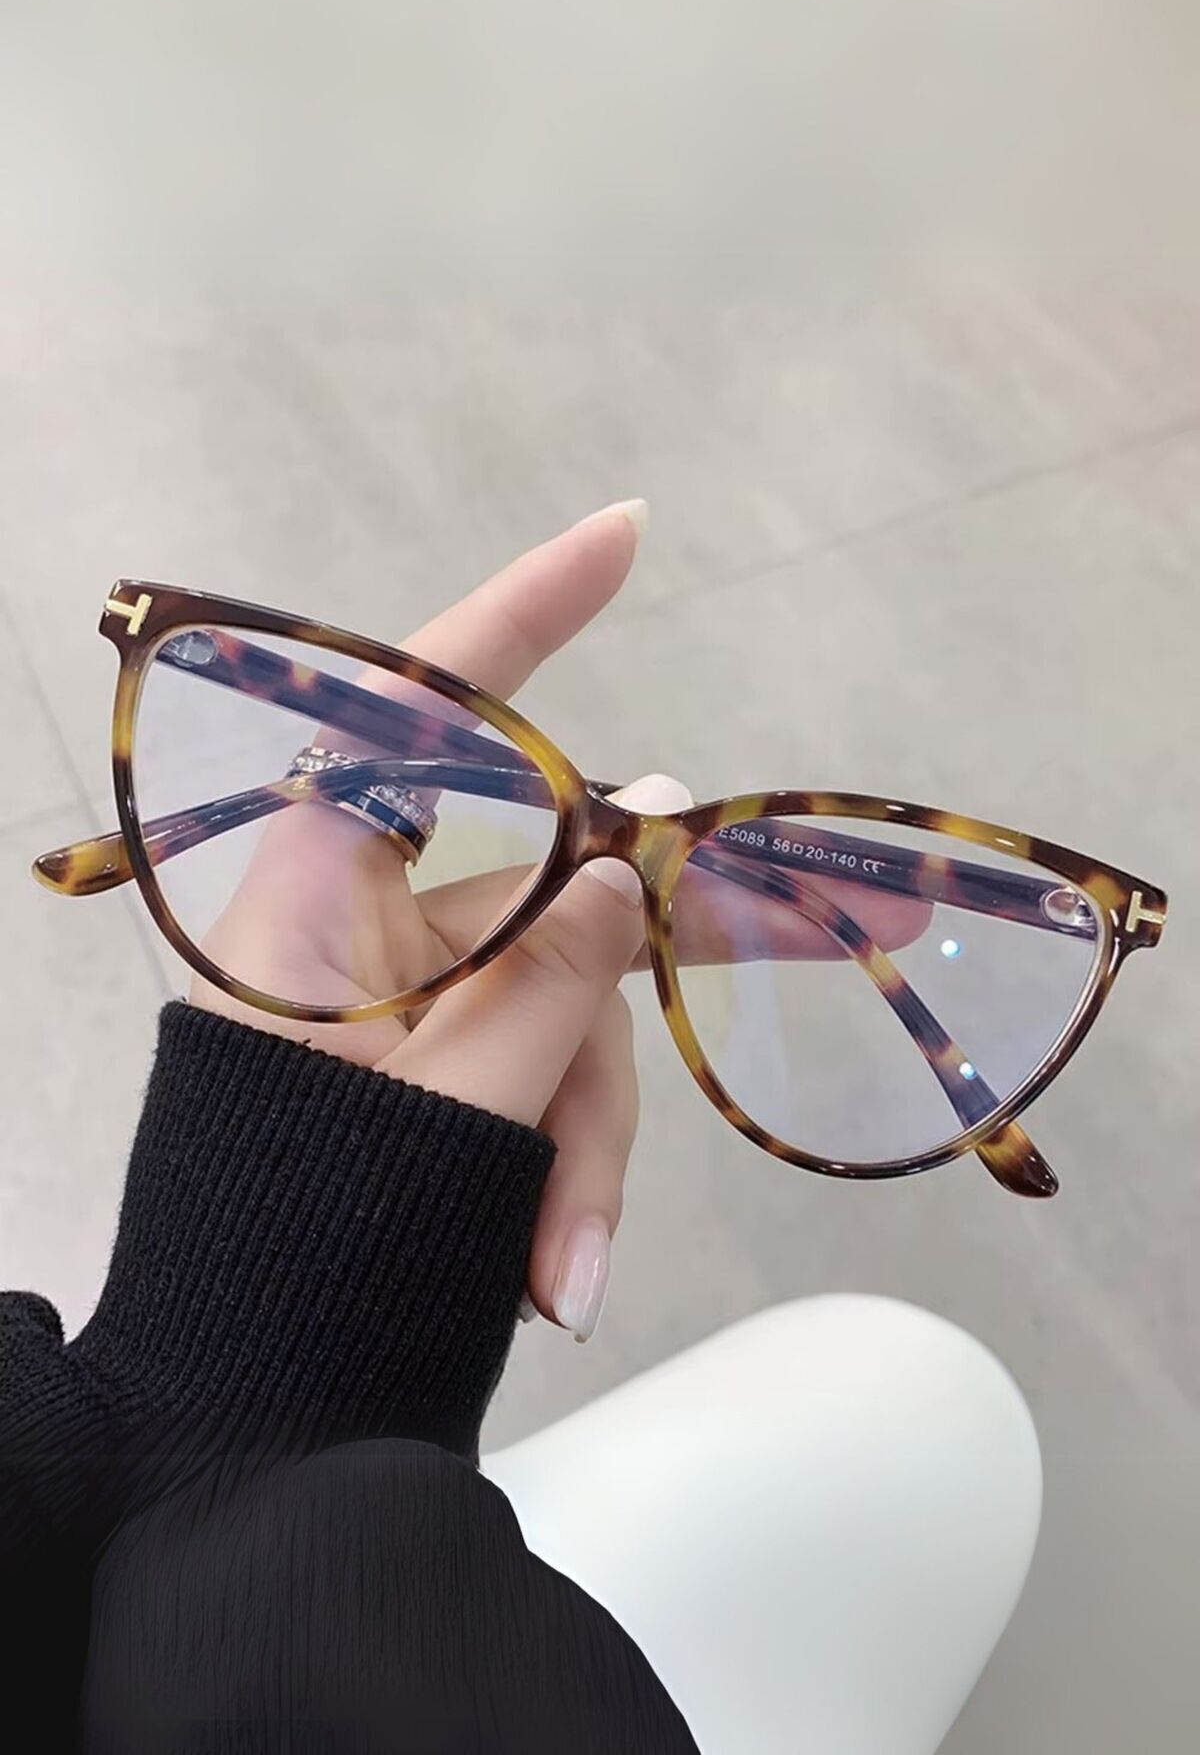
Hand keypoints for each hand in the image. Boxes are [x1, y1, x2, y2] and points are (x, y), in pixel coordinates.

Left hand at [193, 501, 668, 1340]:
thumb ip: (564, 960)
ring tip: (563, 1274)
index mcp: (320, 892)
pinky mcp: (428, 1063)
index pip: (424, 713)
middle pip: (544, 910)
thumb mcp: (463, 1097)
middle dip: (619, 1020)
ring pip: (555, 1014)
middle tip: (775, 1005)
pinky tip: (548, 1269)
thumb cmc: (306, 1237)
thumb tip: (644, 826)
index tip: (626, 534)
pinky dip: (551, 1163)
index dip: (524, 616)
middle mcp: (360, 924)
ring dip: (581, 1143)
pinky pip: (529, 1074)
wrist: (239, 1411)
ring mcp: (399, 997)